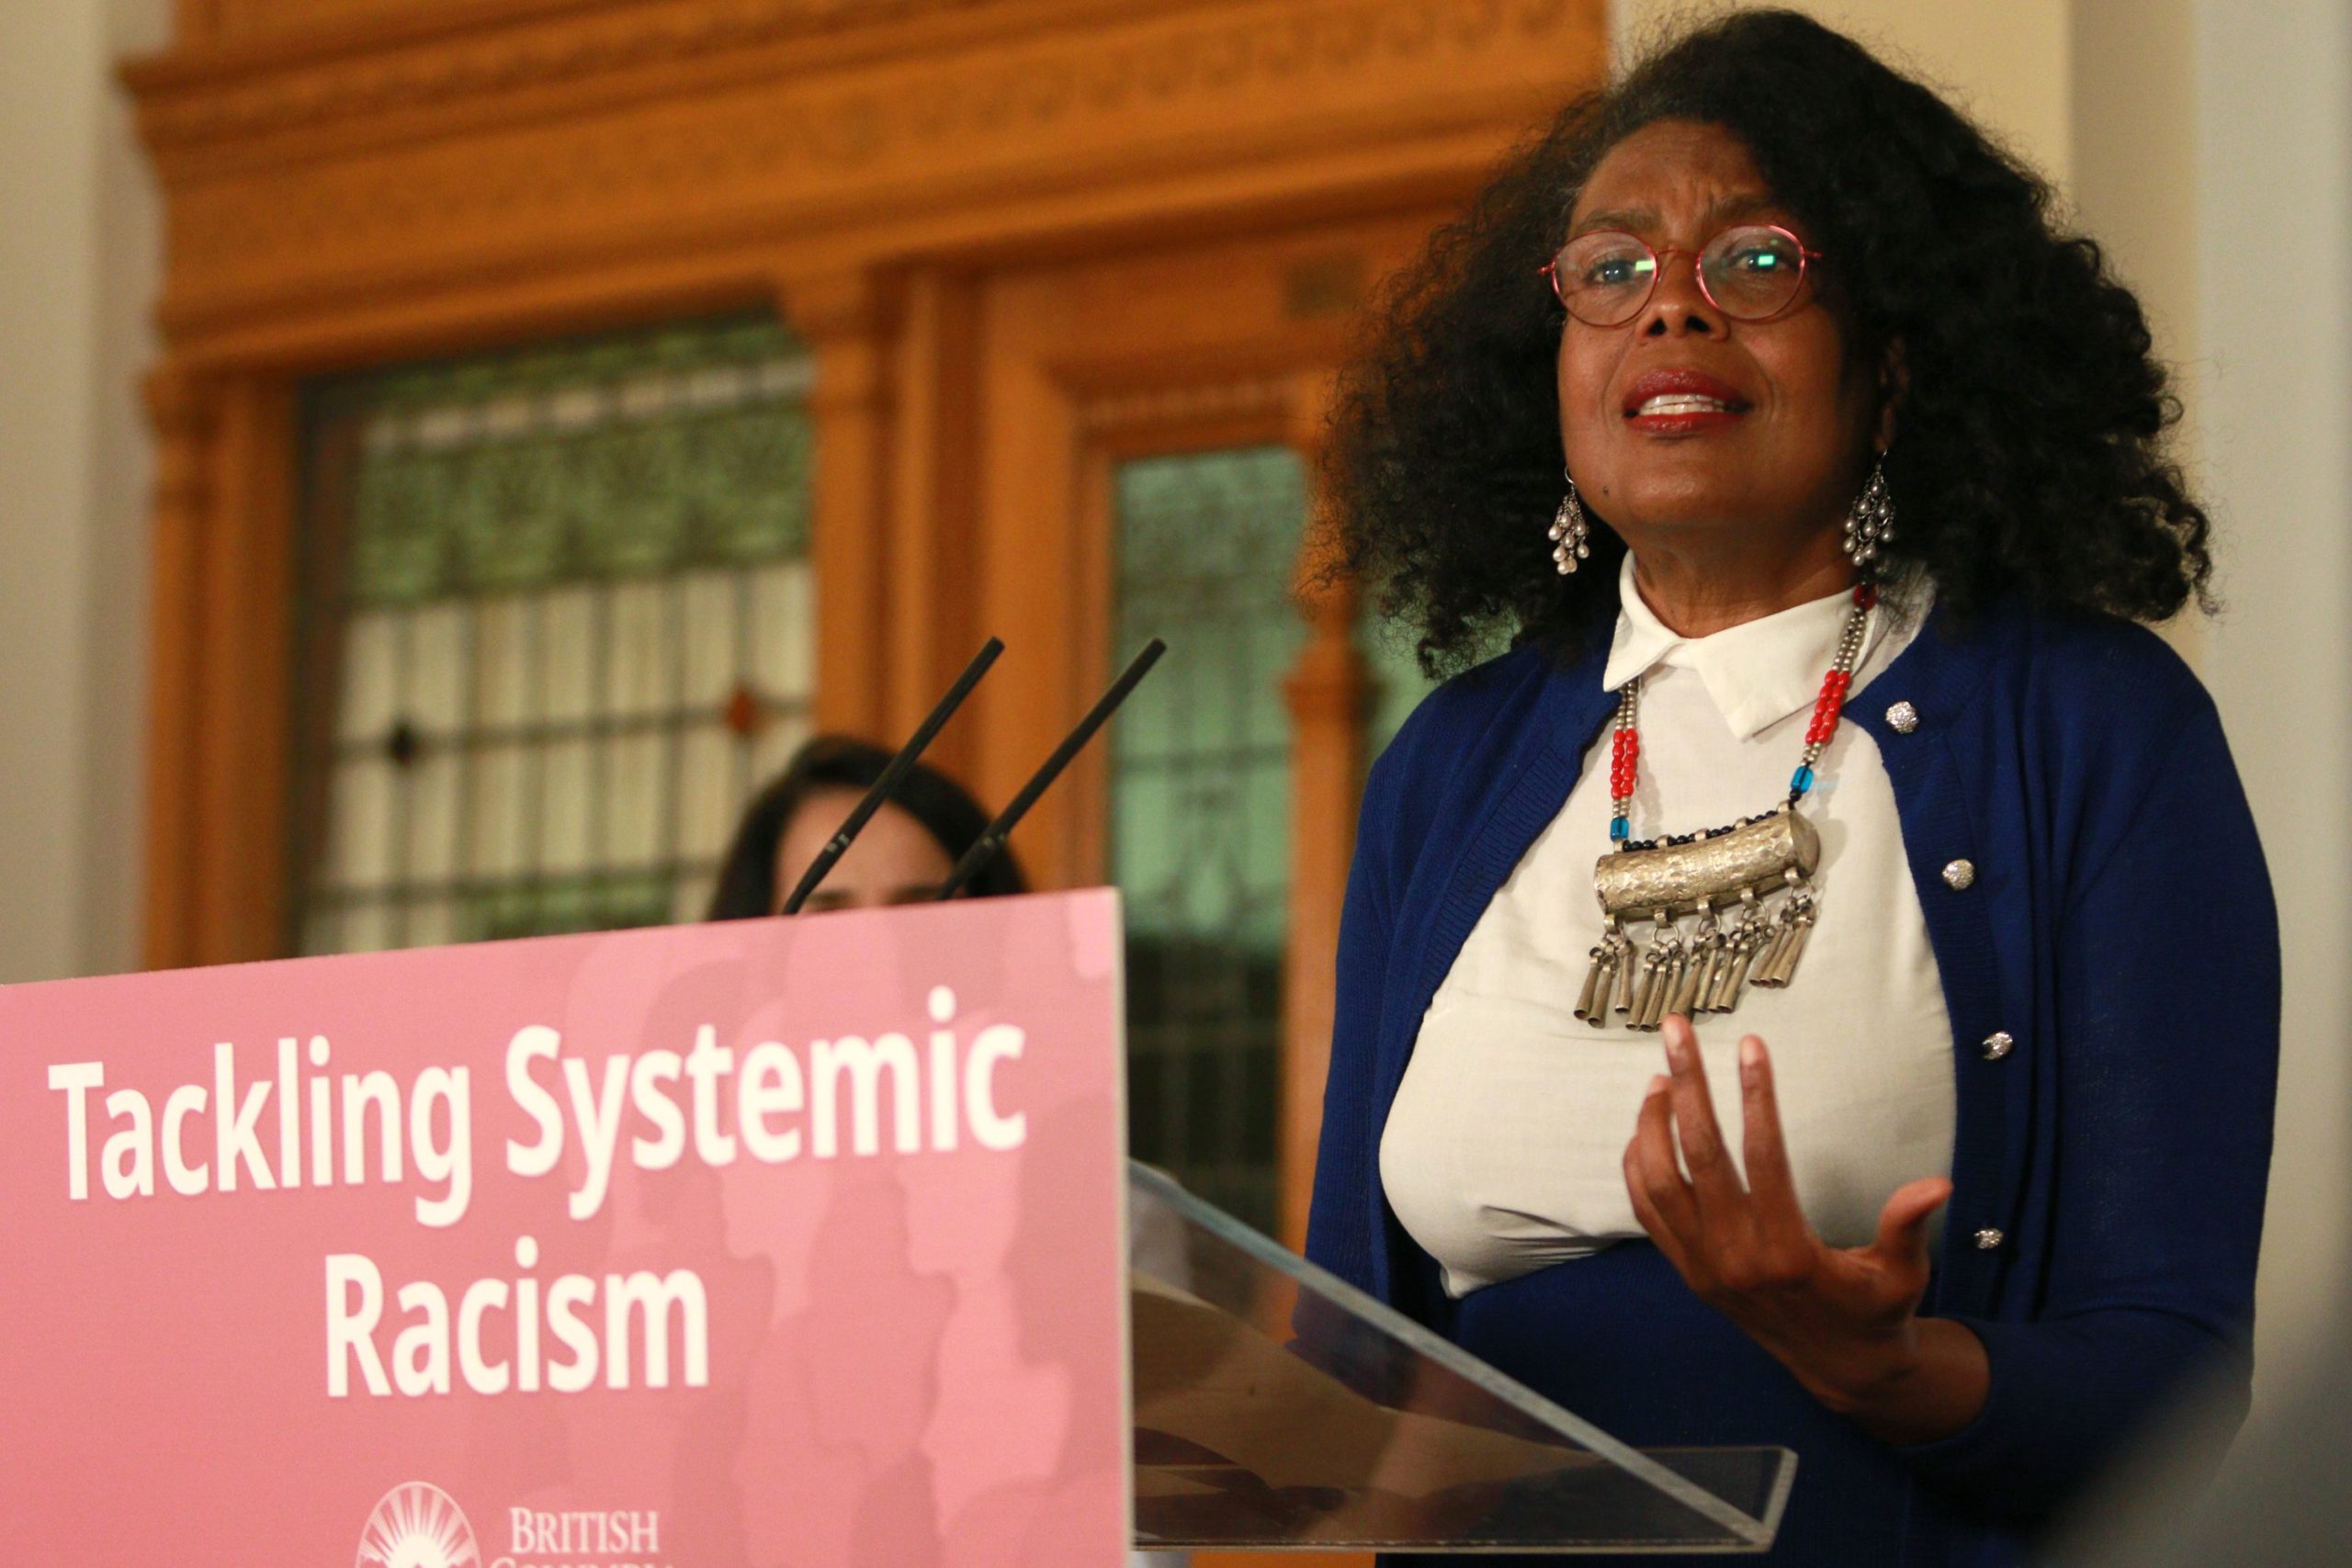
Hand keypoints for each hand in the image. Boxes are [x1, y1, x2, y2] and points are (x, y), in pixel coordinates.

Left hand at [1620, 1013, 1987, 1443]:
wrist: (1837, 1369)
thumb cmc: (1875, 1311)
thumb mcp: (1902, 1274)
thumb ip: (1907, 1225)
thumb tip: (1938, 1184)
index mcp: (1789, 1252)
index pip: (1764, 1158)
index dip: (1756, 1098)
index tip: (1751, 1046)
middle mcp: (1736, 1257)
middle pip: (1699, 1156)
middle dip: (1687, 1087)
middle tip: (1677, 1032)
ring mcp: (1704, 1266)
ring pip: (1659, 1181)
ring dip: (1653, 1123)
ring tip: (1661, 1078)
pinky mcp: (1688, 1272)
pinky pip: (1648, 1211)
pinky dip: (1639, 1166)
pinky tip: (1647, 1128)